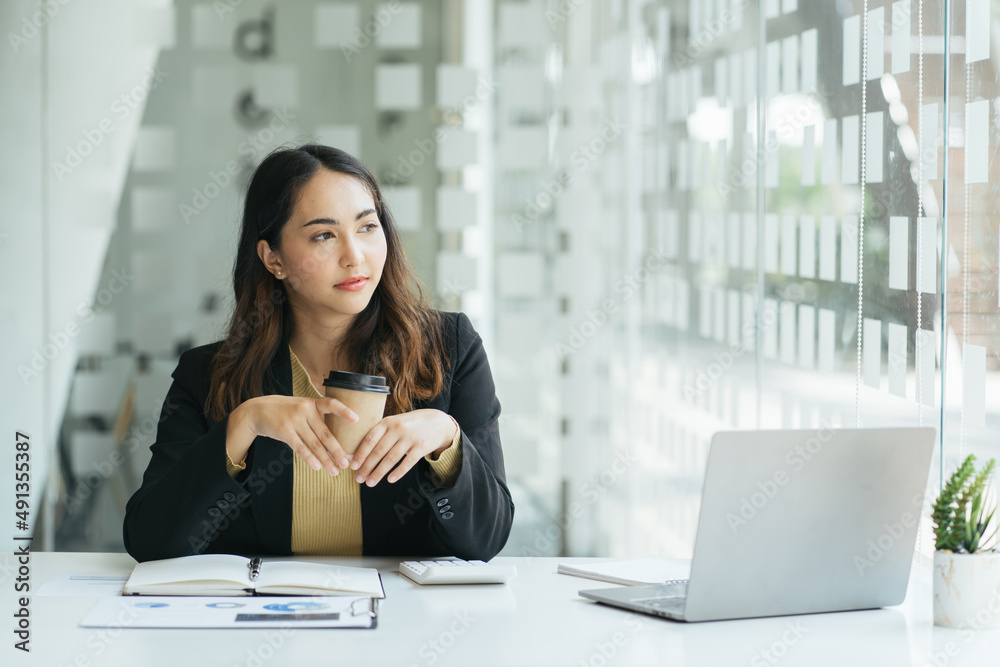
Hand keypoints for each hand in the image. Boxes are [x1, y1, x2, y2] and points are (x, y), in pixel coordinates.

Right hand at [234, 396, 358, 475]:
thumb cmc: (285, 410)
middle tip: (347, 464)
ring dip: (325, 460)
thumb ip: (317, 415)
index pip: (332, 404)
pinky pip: (300, 447)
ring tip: (335, 471)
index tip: (357, 420)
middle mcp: (305, 410)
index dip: (345, 411)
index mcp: (312, 403)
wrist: (257, 410)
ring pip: (314, 444)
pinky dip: (309, 458)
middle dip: (337, 450)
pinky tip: (317, 467)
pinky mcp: (284, 431)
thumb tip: (335, 437)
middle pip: (325, 433)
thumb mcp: (301, 406)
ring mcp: (294, 420)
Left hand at [350, 409, 456, 486]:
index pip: (370, 439)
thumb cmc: (412, 424)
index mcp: (388, 422)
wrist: (439, 421)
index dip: (360, 454)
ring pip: (391, 459)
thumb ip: (381, 433)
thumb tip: (361, 452)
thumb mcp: (395, 422)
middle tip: (358, 479)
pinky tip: (390, 480)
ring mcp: (410, 438)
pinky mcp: (422, 447)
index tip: (353, 466)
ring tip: (370, 483)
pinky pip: (407, 462)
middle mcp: (398, 428)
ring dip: (379, 473)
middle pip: (378, 451)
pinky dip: (398, 472)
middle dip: (367, 467)